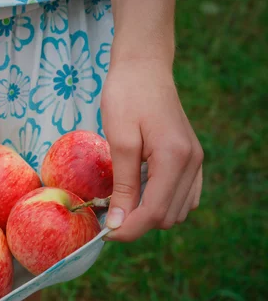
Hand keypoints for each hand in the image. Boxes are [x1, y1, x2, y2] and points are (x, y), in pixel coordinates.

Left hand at [101, 59, 203, 241]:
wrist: (144, 67)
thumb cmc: (126, 97)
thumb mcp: (119, 142)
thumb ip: (122, 186)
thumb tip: (118, 223)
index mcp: (175, 159)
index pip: (154, 212)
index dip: (128, 229)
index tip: (104, 233)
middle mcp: (192, 163)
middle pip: (167, 217)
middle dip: (137, 222)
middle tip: (107, 214)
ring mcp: (196, 161)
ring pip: (177, 211)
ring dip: (149, 214)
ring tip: (120, 202)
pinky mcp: (192, 158)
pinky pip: (183, 196)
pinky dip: (161, 202)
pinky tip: (139, 192)